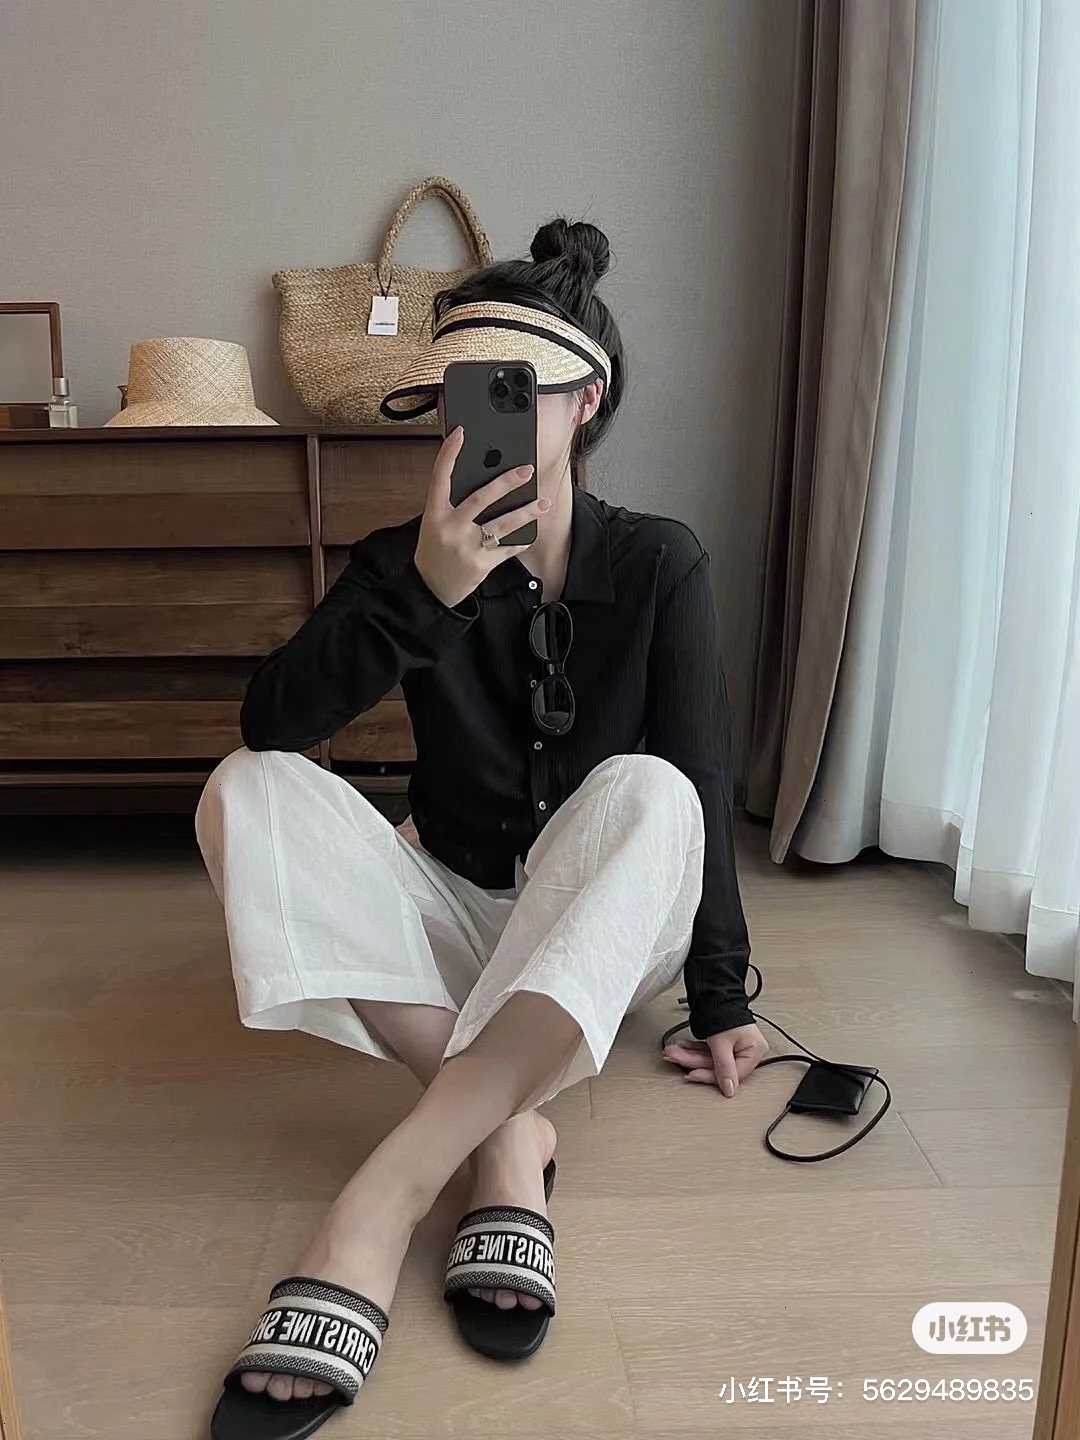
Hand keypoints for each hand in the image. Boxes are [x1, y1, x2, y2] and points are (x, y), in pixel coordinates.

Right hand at [413, 426, 547, 609]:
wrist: (431, 589)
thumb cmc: (434, 550)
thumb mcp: (434, 523)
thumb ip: (452, 504)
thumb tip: (483, 479)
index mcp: (435, 514)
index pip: (439, 477)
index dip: (449, 454)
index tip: (460, 433)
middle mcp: (450, 528)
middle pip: (481, 499)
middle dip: (506, 483)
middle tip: (527, 470)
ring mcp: (467, 547)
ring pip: (502, 525)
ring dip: (526, 513)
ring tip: (543, 503)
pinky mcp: (481, 565)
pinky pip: (507, 549)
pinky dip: (520, 541)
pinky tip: (530, 533)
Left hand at [662, 1022, 767, 1096]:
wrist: (718, 991)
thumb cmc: (726, 1012)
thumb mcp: (722, 1042)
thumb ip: (724, 1067)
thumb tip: (729, 1091)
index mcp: (754, 1051)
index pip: (733, 1074)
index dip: (711, 1075)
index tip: (693, 1075)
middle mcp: (746, 1051)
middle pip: (717, 1065)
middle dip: (692, 1060)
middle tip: (675, 1057)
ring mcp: (734, 1047)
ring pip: (708, 1058)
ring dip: (689, 1054)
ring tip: (673, 1052)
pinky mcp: (723, 1043)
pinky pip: (707, 1050)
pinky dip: (693, 1048)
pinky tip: (680, 1047)